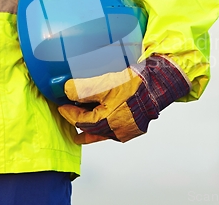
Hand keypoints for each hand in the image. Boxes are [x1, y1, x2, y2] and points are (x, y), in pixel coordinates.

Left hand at [58, 55, 190, 143]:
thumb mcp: (104, 83)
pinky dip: (103, 130)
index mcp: (106, 120)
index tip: (62, 106)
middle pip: (90, 129)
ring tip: (79, 134)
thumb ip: (83, 89)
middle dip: (78, 122)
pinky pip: (112, 133)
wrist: (156, 86)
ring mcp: (125, 131)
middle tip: (69, 116)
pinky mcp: (132, 130)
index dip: (69, 113)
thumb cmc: (134, 84)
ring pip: (101, 134)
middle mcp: (115, 130)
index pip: (81, 120)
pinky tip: (99, 129)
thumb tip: (67, 91)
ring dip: (90, 130)